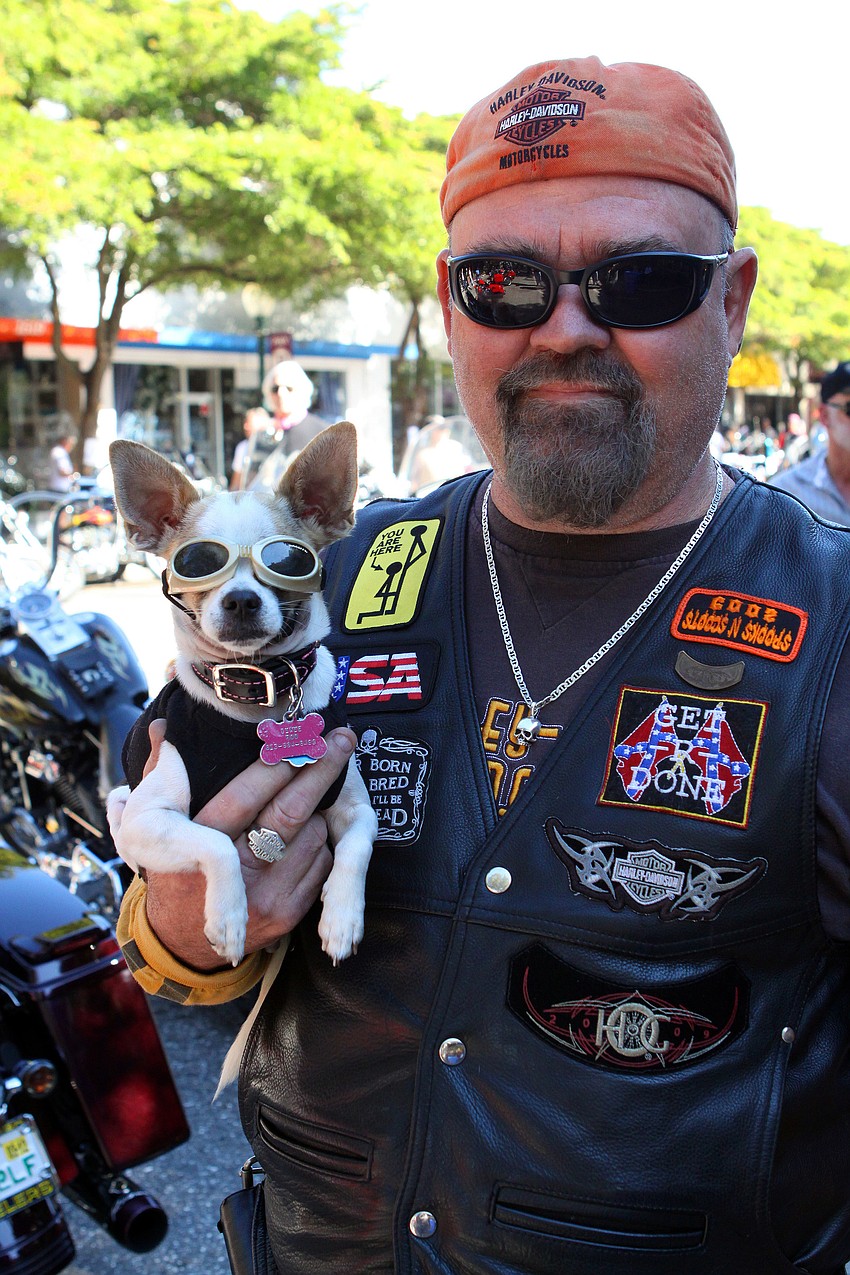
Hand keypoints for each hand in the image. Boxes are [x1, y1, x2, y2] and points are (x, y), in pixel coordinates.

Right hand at [143, 723, 356, 968]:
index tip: (301, 736)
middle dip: (319, 771)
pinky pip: (322, 865)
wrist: (179, 944)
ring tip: (308, 796)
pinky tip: (306, 833)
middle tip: (340, 740)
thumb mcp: (154, 829)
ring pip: (313, 837)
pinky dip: (320, 843)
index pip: (245, 798)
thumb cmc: (172, 871)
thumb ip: (161, 775)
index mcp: (198, 847)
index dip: (277, 765)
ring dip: (317, 810)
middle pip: (289, 814)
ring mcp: (265, 899)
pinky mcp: (287, 916)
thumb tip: (165, 728)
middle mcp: (235, 875)